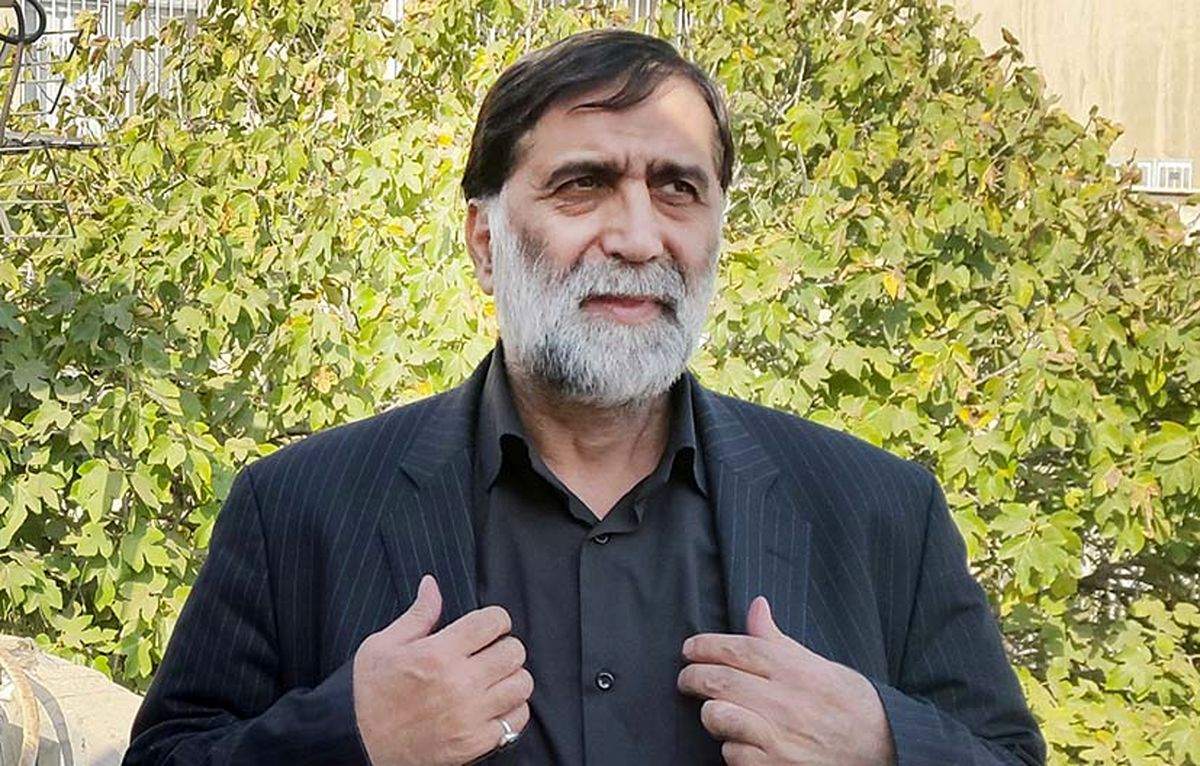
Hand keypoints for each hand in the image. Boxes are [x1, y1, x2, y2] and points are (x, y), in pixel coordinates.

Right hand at [352, 575, 532, 765]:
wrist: (358, 747)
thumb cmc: (368, 695)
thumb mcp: (382, 646)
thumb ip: (417, 615)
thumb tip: (431, 585)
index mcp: (437, 654)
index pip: (493, 622)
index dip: (496, 619)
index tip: (490, 626)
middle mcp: (459, 683)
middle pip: (513, 651)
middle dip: (505, 646)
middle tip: (491, 652)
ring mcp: (469, 716)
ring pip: (521, 684)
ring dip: (512, 677)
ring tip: (495, 678)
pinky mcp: (473, 743)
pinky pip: (516, 721)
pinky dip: (512, 711)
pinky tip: (495, 705)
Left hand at [678, 596, 893, 765]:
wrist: (885, 746)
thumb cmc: (848, 701)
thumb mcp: (817, 663)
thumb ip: (776, 639)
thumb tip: (757, 605)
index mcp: (793, 668)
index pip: (734, 648)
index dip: (703, 646)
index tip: (689, 649)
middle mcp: (784, 700)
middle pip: (717, 680)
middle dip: (692, 676)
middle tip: (688, 678)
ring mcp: (779, 737)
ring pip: (716, 717)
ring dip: (711, 713)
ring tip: (717, 711)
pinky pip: (731, 754)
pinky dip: (732, 748)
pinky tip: (744, 741)